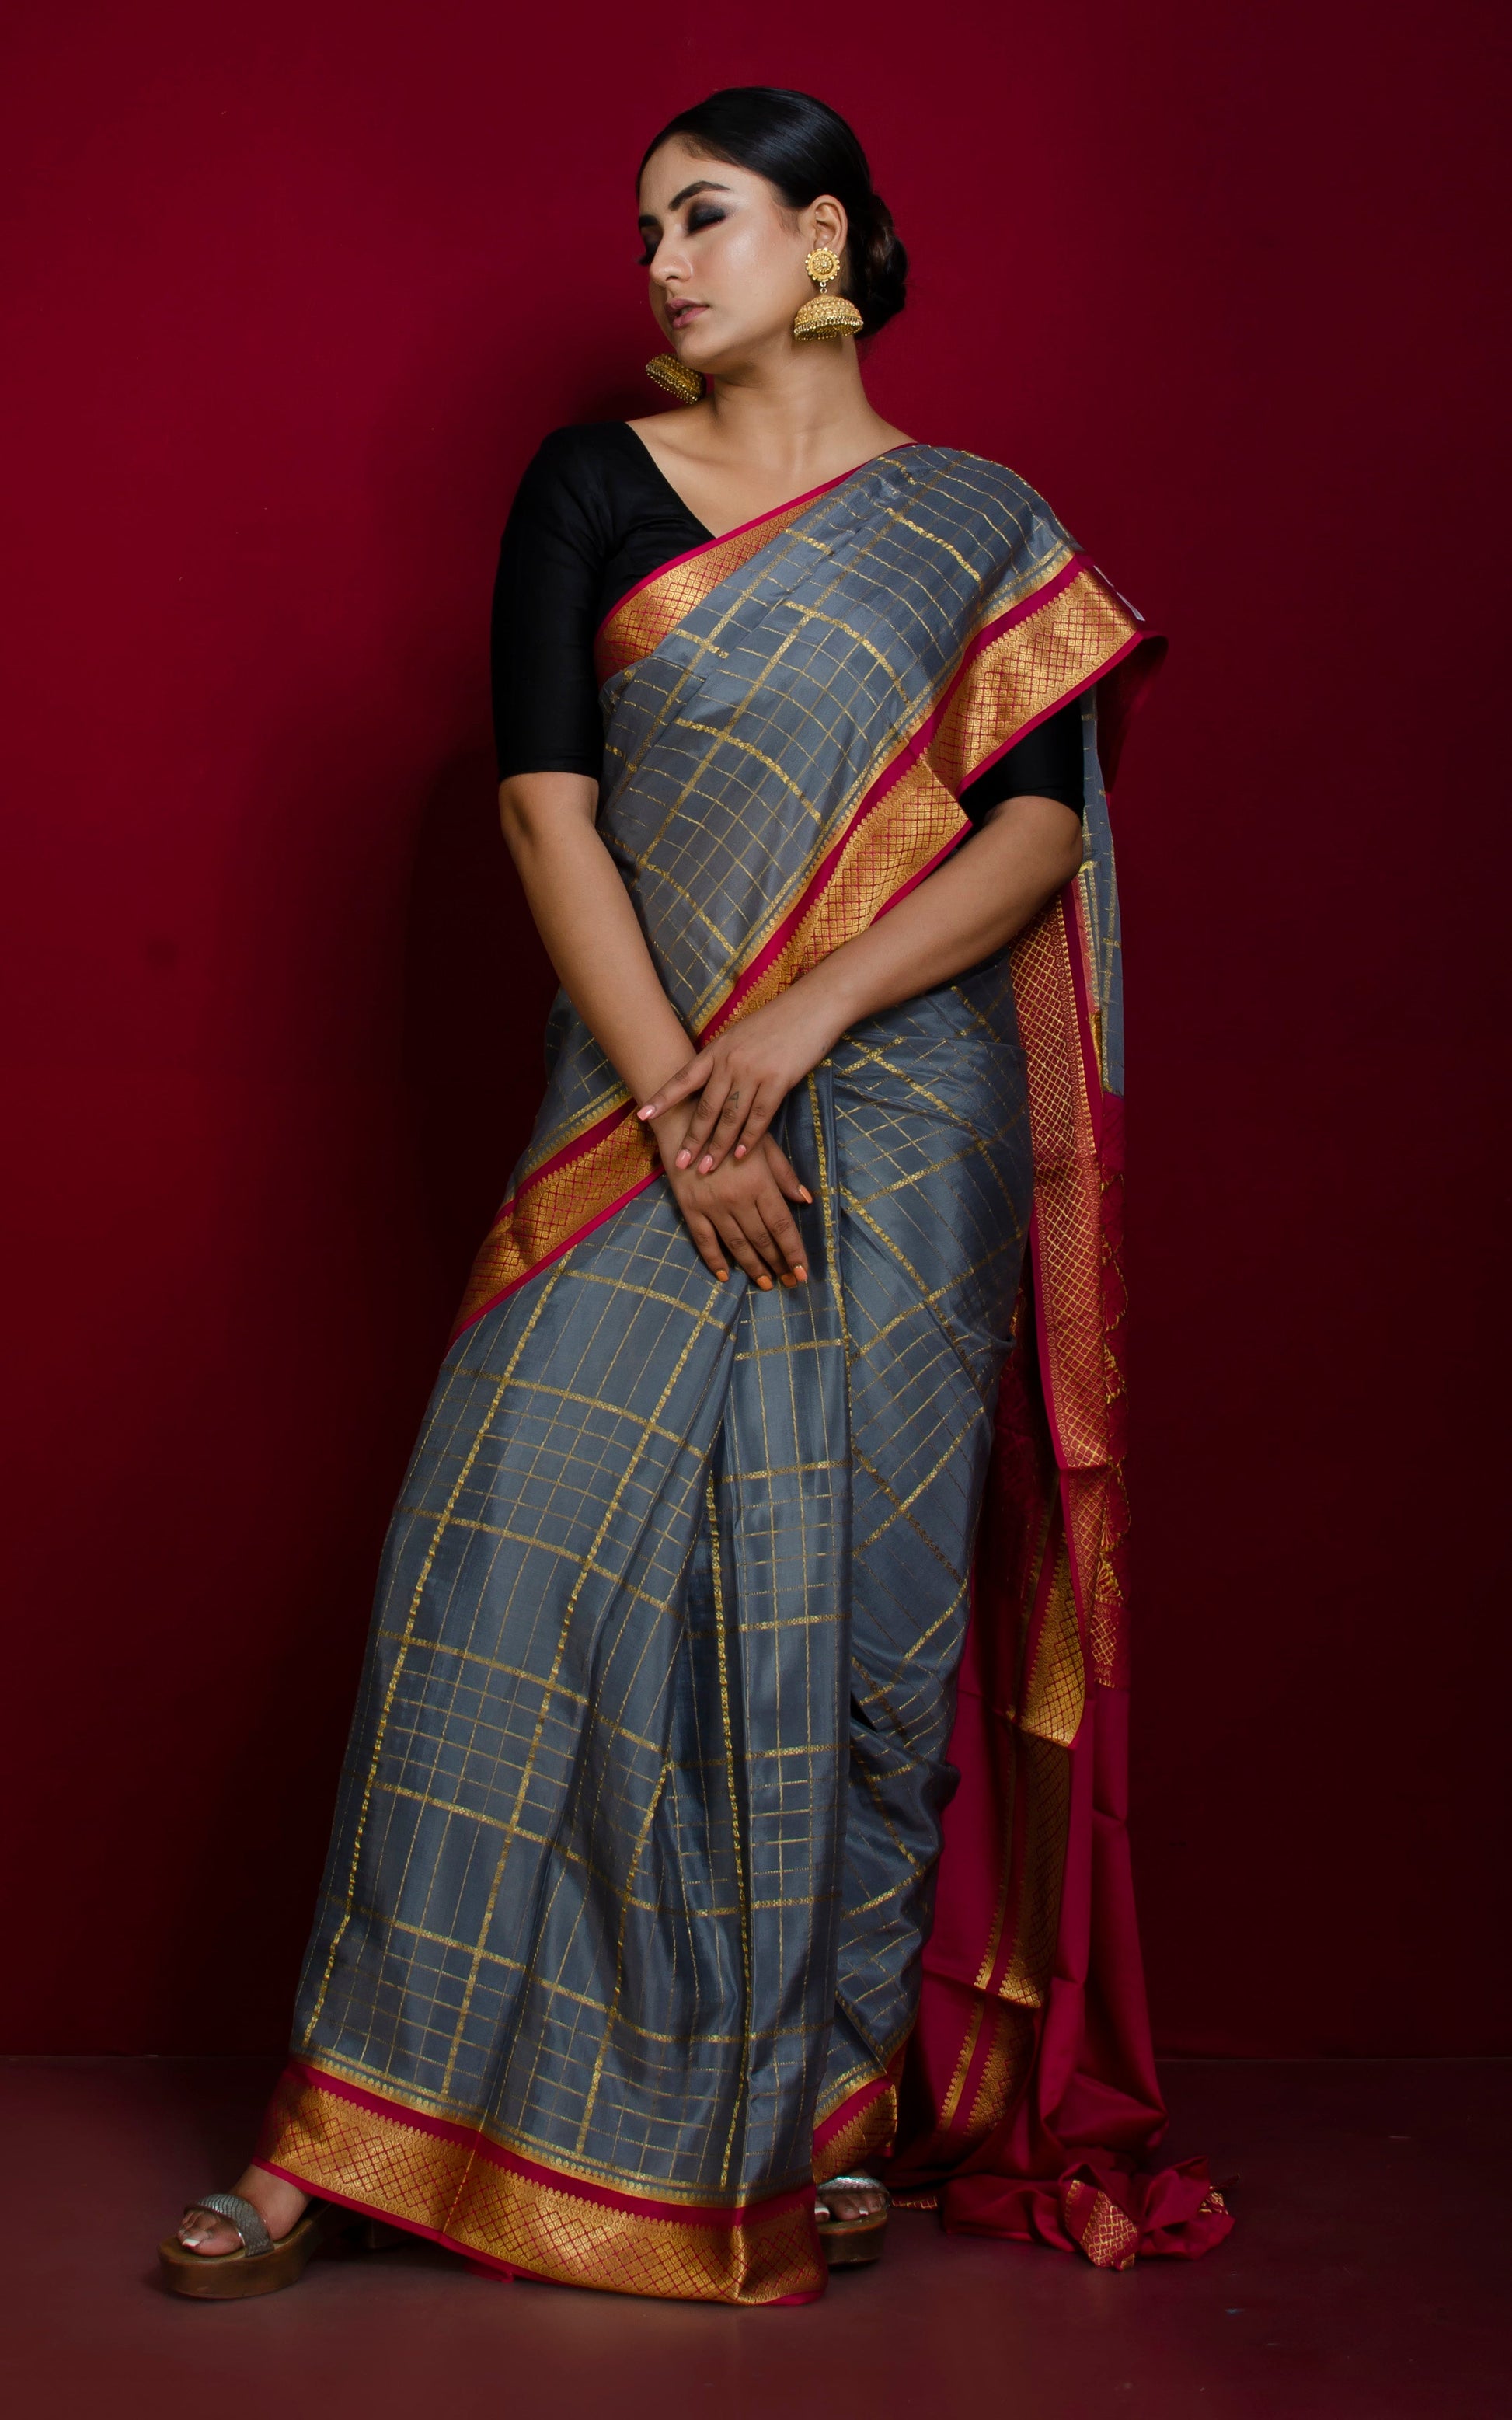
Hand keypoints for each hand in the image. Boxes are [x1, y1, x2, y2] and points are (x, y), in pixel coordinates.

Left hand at [636, 986, 845, 1176]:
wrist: (811, 1007)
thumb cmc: (777, 1022)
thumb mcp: (740, 1035)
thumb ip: (723, 1059)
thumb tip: (708, 1082)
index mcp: (717, 1049)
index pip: (683, 1079)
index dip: (662, 1099)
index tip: (643, 1116)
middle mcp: (730, 1062)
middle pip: (705, 1108)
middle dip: (692, 1138)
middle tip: (680, 1162)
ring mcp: (753, 1072)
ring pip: (729, 1118)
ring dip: (718, 1146)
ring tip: (707, 1168)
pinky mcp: (777, 1081)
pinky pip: (759, 1117)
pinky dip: (748, 1139)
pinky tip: (740, 1155)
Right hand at [653, 1119, 812, 1289]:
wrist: (684, 1121)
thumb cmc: (730, 1130)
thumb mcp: (763, 1145)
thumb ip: (783, 1174)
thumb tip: (805, 1200)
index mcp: (759, 1183)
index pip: (781, 1225)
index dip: (793, 1251)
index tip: (803, 1272)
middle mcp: (738, 1199)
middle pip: (762, 1239)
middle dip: (778, 1264)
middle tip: (790, 1283)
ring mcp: (712, 1206)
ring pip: (737, 1244)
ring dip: (753, 1267)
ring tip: (766, 1283)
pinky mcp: (691, 1208)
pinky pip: (704, 1240)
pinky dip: (715, 1260)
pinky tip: (725, 1275)